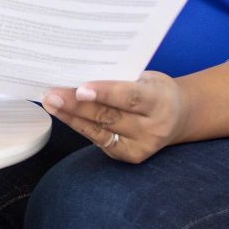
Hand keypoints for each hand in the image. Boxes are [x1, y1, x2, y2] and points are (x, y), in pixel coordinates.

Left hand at [42, 71, 189, 163]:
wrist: (178, 116)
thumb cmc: (155, 89)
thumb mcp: (146, 78)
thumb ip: (121, 79)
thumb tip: (79, 73)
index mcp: (160, 101)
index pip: (130, 97)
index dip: (105, 93)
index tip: (81, 89)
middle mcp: (153, 128)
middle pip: (110, 117)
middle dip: (77, 106)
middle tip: (52, 94)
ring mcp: (141, 146)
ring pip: (100, 131)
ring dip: (71, 117)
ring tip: (50, 103)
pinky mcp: (129, 156)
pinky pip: (99, 140)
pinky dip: (79, 126)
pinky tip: (63, 114)